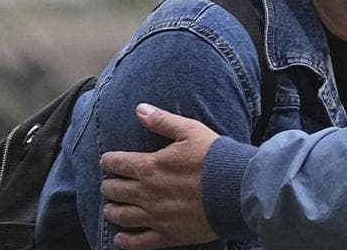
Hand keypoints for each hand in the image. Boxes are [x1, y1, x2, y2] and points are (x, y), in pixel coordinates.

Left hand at [99, 103, 220, 249]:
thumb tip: (139, 109)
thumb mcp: (191, 130)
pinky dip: (125, 240)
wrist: (238, 189)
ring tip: (112, 207)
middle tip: (111, 184)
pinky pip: (138, 242)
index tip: (108, 161)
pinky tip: (121, 237)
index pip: (116, 163)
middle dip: (109, 186)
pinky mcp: (167, 235)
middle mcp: (146, 193)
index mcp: (150, 167)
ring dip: (112, 210)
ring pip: (120, 216)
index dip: (109, 161)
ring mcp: (155, 216)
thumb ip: (163, 120)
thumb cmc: (216, 158)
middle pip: (114, 191)